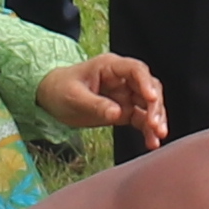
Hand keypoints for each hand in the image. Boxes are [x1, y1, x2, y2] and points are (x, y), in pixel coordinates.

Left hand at [37, 54, 168, 144]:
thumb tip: (118, 114)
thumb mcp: (74, 97)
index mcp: (110, 67)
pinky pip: (140, 119)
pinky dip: (147, 130)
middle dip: (155, 106)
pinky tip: (152, 142)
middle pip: (148, 87)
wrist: (51, 97)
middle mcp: (122, 79)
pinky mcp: (124, 111)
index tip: (152, 99)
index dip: (146, 83)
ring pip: (149, 104)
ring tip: (158, 135)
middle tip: (155, 124)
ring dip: (155, 119)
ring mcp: (125, 95)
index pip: (135, 70)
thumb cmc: (60, 89)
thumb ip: (96, 105)